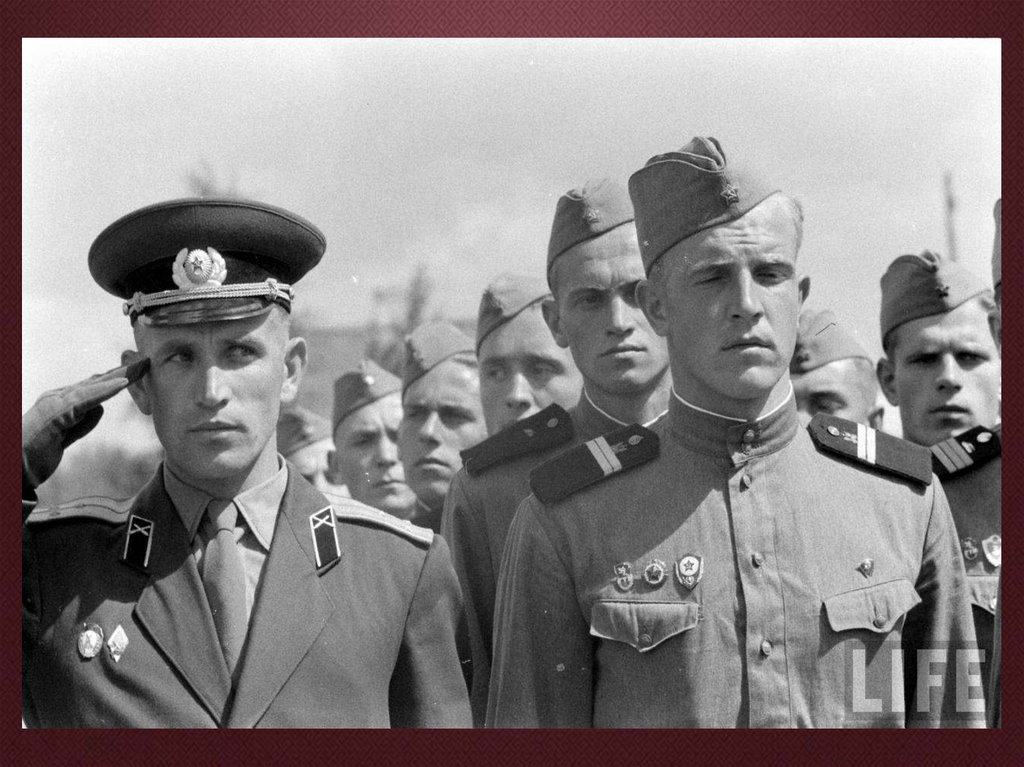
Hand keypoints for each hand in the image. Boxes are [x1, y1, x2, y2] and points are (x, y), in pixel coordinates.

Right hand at [22, 359, 149, 489]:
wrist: (13, 466)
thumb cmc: (35, 454)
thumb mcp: (66, 437)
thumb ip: (82, 422)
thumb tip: (100, 408)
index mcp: (60, 402)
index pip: (91, 387)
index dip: (113, 379)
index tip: (135, 372)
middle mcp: (57, 397)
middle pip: (95, 382)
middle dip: (121, 372)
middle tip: (144, 362)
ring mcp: (55, 402)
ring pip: (93, 386)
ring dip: (118, 376)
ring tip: (140, 368)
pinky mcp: (56, 413)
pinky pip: (86, 399)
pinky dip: (105, 389)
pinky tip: (122, 383)